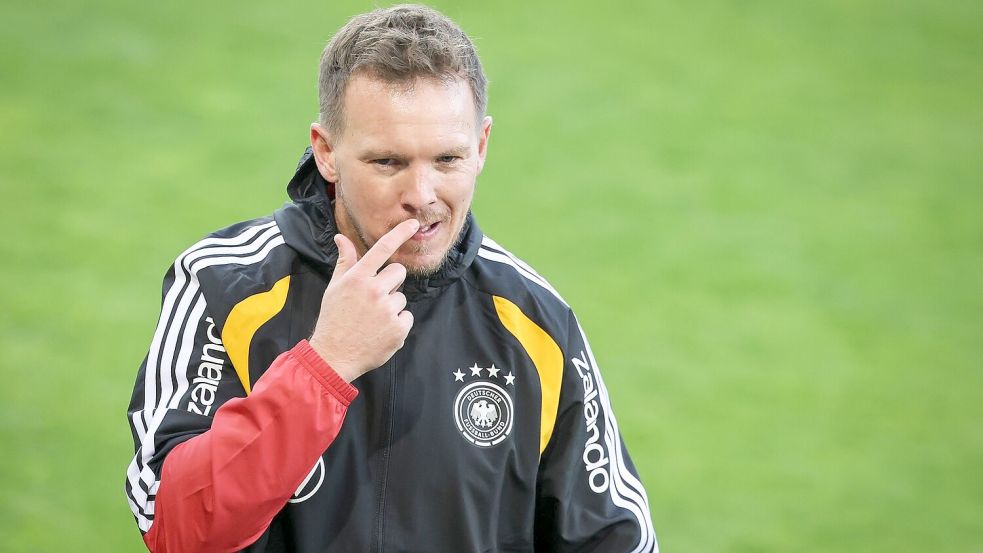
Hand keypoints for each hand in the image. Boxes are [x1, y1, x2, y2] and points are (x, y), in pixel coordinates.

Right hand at [308, 219, 419, 381]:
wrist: (334, 355)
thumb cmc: (333, 318)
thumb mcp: (335, 288)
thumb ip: (345, 262)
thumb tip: (341, 237)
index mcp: (357, 278)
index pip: (382, 248)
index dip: (400, 233)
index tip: (413, 223)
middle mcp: (374, 290)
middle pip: (399, 272)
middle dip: (391, 282)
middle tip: (374, 299)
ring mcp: (388, 310)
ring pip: (402, 297)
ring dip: (392, 306)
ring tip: (373, 319)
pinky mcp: (399, 329)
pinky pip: (407, 317)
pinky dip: (398, 324)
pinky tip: (380, 331)